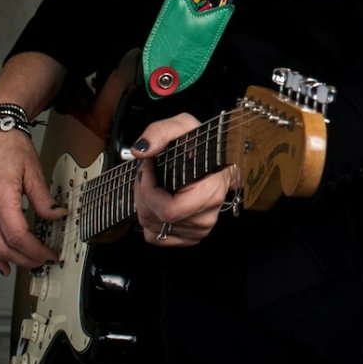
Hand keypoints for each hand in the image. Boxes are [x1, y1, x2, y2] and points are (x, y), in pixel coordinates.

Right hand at [0, 129, 61, 276]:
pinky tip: (1, 262)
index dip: (35, 250)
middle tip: (42, 261)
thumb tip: (57, 215)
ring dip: (8, 260)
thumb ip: (44, 198)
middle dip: (24, 259)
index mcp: (0, 195)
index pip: (17, 236)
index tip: (48, 254)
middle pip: (2, 247)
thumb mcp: (33, 170)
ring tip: (27, 263)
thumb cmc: (9, 147)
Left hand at [131, 113, 242, 247]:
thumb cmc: (203, 146)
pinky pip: (155, 236)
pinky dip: (150, 220)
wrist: (220, 161)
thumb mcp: (183, 126)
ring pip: (152, 228)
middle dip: (142, 193)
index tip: (147, 167)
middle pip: (155, 218)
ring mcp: (198, 229)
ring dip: (144, 205)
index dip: (148, 188)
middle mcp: (206, 217)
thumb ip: (160, 132)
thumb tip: (142, 150)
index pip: (167, 209)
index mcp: (210, 193)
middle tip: (147, 174)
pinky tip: (158, 202)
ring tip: (154, 185)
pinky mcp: (190, 237)